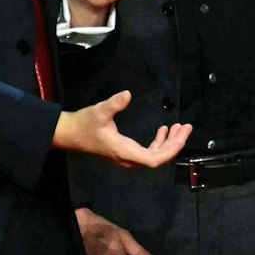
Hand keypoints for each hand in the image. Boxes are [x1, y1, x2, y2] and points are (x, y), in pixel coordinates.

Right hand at [54, 90, 192, 167]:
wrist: (68, 134)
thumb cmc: (84, 124)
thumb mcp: (99, 111)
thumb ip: (114, 104)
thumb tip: (127, 94)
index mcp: (125, 152)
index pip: (154, 160)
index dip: (170, 150)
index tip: (181, 135)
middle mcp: (128, 159)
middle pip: (158, 159)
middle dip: (174, 144)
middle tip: (186, 127)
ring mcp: (126, 157)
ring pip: (154, 156)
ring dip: (168, 144)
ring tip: (179, 128)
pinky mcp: (125, 152)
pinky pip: (148, 153)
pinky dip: (159, 143)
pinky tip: (163, 131)